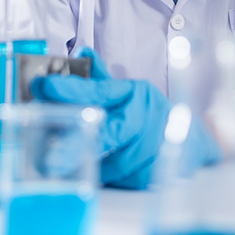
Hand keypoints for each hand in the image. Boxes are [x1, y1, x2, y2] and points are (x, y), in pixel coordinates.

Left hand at [30, 47, 221, 188]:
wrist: (193, 141)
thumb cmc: (151, 114)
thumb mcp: (130, 92)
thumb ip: (102, 78)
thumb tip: (80, 52)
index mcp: (134, 94)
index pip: (98, 91)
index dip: (69, 89)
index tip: (41, 86)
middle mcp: (144, 118)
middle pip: (107, 133)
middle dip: (74, 146)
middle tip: (48, 159)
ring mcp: (152, 148)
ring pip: (112, 163)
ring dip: (88, 167)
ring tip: (67, 168)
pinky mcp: (156, 174)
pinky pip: (121, 181)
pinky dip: (106, 180)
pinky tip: (97, 176)